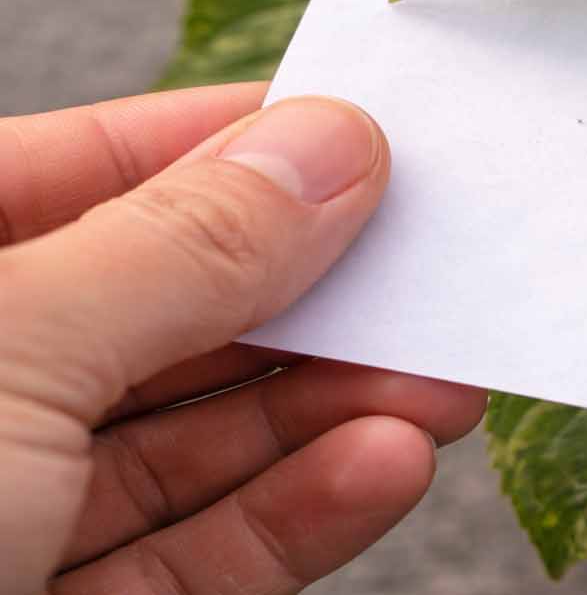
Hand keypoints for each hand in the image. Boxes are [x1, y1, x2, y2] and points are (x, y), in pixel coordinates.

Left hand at [0, 84, 485, 594]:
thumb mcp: (4, 356)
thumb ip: (180, 248)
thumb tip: (322, 148)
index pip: (78, 169)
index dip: (224, 143)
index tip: (359, 136)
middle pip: (158, 310)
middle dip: (306, 292)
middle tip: (430, 267)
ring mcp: (1, 518)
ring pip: (192, 441)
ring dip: (328, 408)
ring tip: (439, 378)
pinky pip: (197, 555)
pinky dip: (300, 513)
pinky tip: (379, 464)